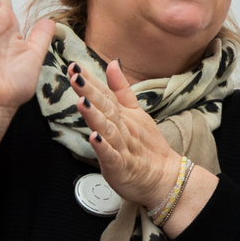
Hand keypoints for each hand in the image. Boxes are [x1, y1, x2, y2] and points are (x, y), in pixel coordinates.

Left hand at [70, 60, 184, 209]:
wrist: (164, 177)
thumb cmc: (147, 146)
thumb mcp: (135, 113)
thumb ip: (122, 89)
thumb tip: (112, 63)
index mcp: (124, 115)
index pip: (106, 94)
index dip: (90, 81)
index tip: (74, 67)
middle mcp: (123, 128)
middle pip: (106, 108)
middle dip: (90, 92)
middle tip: (76, 77)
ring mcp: (123, 147)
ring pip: (108, 129)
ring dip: (95, 116)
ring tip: (82, 103)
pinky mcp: (121, 167)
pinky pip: (112, 156)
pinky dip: (103, 147)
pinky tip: (94, 138)